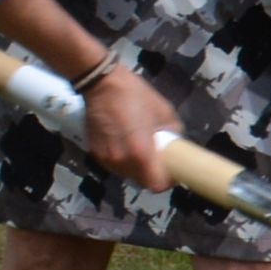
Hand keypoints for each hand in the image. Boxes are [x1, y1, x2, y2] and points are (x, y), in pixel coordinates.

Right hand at [76, 66, 180, 190]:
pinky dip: (124, 161)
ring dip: (138, 169)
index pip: (155, 185)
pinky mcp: (95, 153)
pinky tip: (127, 145)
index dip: (167, 181)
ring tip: (143, 151)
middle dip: (153, 175)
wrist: (102, 84)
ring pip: (127, 175)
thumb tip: (175, 143)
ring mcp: (106, 158)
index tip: (173, 171)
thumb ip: (173, 132)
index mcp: (140, 153)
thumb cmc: (136, 95)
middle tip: (160, 160)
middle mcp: (121, 161)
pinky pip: (114, 165)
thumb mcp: (164, 111)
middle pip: (141, 182)